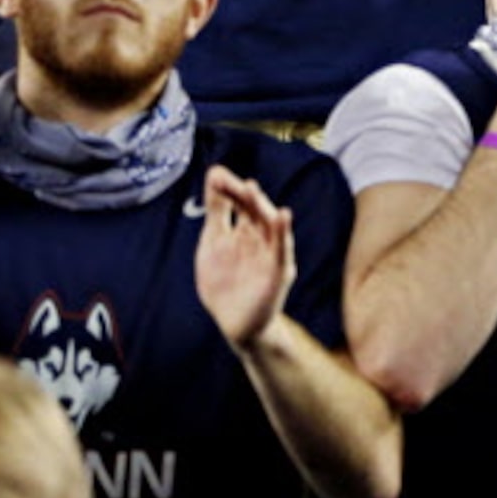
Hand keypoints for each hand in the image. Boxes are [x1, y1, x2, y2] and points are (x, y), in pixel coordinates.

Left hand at [193, 166, 296, 351]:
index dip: (228, 189)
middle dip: (243, 194)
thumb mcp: (213, 243)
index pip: (238, 203)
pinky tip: (283, 216)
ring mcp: (270, 254)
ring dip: (261, 206)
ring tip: (251, 188)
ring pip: (269, 225)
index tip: (215, 173)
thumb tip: (214, 173)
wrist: (236, 324)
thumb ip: (216, 211)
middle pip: (254, 210)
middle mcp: (260, 238)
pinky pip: (282, 250)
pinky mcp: (279, 272)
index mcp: (244, 230)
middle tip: (231, 177)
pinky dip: (283, 233)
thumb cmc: (226, 283)